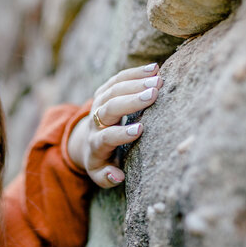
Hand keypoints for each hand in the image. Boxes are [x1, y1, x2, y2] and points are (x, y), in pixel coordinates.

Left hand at [67, 63, 163, 187]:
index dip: (121, 134)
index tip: (140, 129)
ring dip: (136, 83)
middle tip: (154, 94)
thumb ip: (106, 177)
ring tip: (158, 79)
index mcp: (96, 144)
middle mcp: (95, 122)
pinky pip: (117, 79)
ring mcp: (97, 104)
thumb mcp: (101, 175)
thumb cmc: (102, 161)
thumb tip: (117, 176)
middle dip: (130, 101)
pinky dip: (135, 73)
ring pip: (113, 90)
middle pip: (109, 108)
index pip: (106, 137)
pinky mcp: (103, 91)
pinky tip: (154, 68)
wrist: (87, 142)